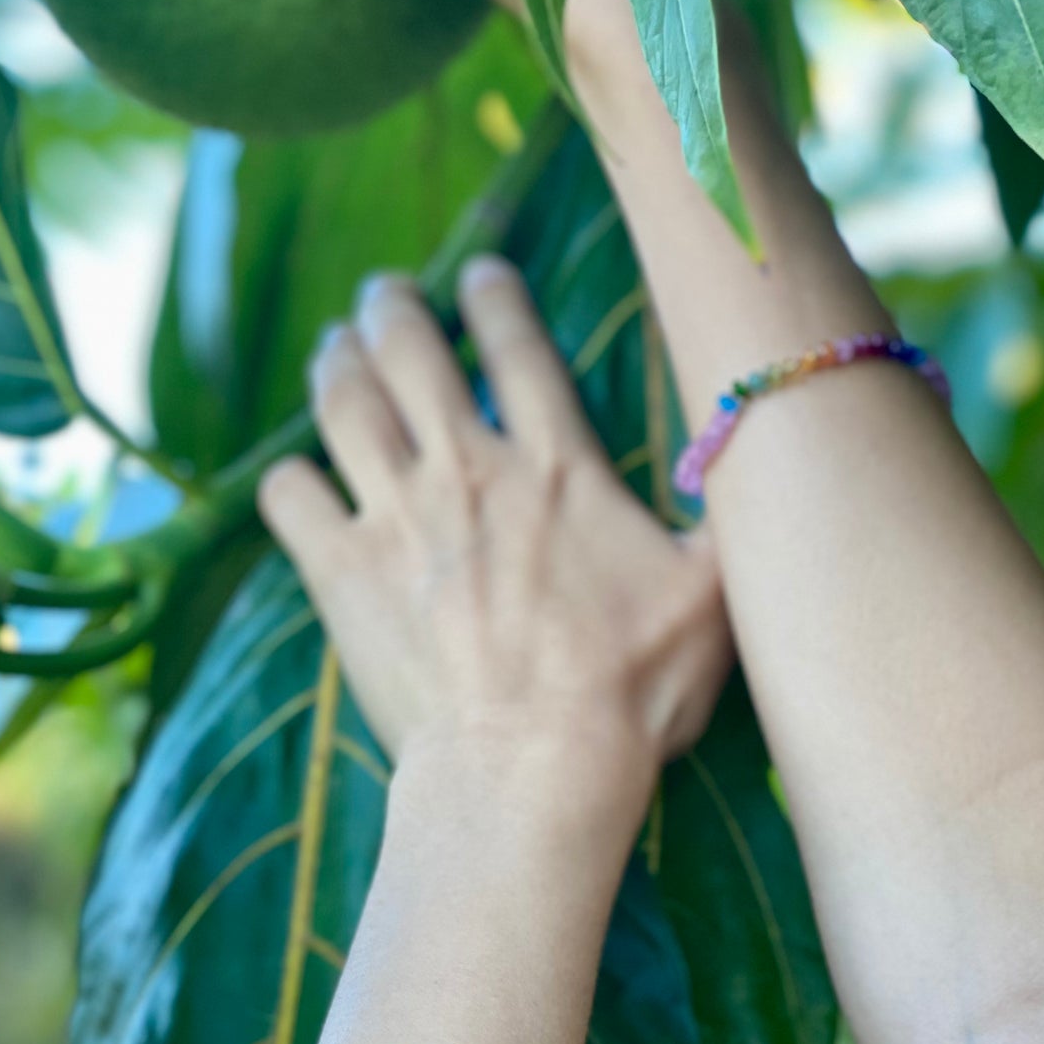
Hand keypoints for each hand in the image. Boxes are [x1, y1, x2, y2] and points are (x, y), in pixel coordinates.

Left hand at [258, 258, 730, 811]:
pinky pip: (288, 495)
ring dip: (335, 361)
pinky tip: (296, 477)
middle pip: (409, 350)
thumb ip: (727, 521)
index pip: (515, 345)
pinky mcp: (341, 572)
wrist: (531, 768)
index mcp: (554, 465)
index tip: (479, 275)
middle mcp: (466, 468)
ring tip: (334, 346)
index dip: (493, 296)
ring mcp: (395, 516)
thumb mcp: (713, 598)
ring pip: (342, 401)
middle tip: (384, 295)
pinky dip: (287, 478)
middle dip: (392, 306)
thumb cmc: (630, 690)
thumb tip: (756, 467)